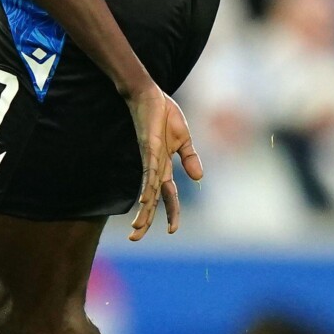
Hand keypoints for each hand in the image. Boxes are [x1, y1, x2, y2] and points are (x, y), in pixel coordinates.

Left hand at [126, 83, 201, 240]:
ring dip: (144, 209)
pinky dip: (148, 185)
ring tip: (137, 227)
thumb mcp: (184, 140)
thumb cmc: (164, 115)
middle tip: (134, 238)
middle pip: (151, 199)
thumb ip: (190, 159)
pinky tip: (144, 199)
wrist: (150, 95)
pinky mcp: (149, 147)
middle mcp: (154, 167)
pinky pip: (149, 170)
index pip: (169, 195)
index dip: (171, 213)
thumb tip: (199, 179)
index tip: (172, 231)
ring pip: (148, 189)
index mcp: (164, 166)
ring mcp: (150, 158)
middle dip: (145, 219)